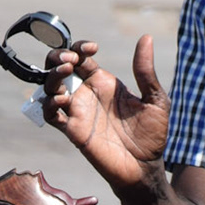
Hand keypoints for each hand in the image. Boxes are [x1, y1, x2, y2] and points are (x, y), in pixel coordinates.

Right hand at [44, 35, 169, 197]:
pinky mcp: (73, 131)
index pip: (81, 57)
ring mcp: (78, 112)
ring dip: (51, 76)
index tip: (92, 49)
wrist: (146, 168)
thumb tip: (145, 37)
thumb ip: (146, 71)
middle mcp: (87, 95)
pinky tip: (62, 99)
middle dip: (58, 57)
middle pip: (59, 68)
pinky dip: (49, 104)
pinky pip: (50, 115)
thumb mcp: (155, 99)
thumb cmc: (153, 135)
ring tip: (65, 72)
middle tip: (70, 59)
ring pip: (50, 88)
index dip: (79, 47)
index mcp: (104, 83)